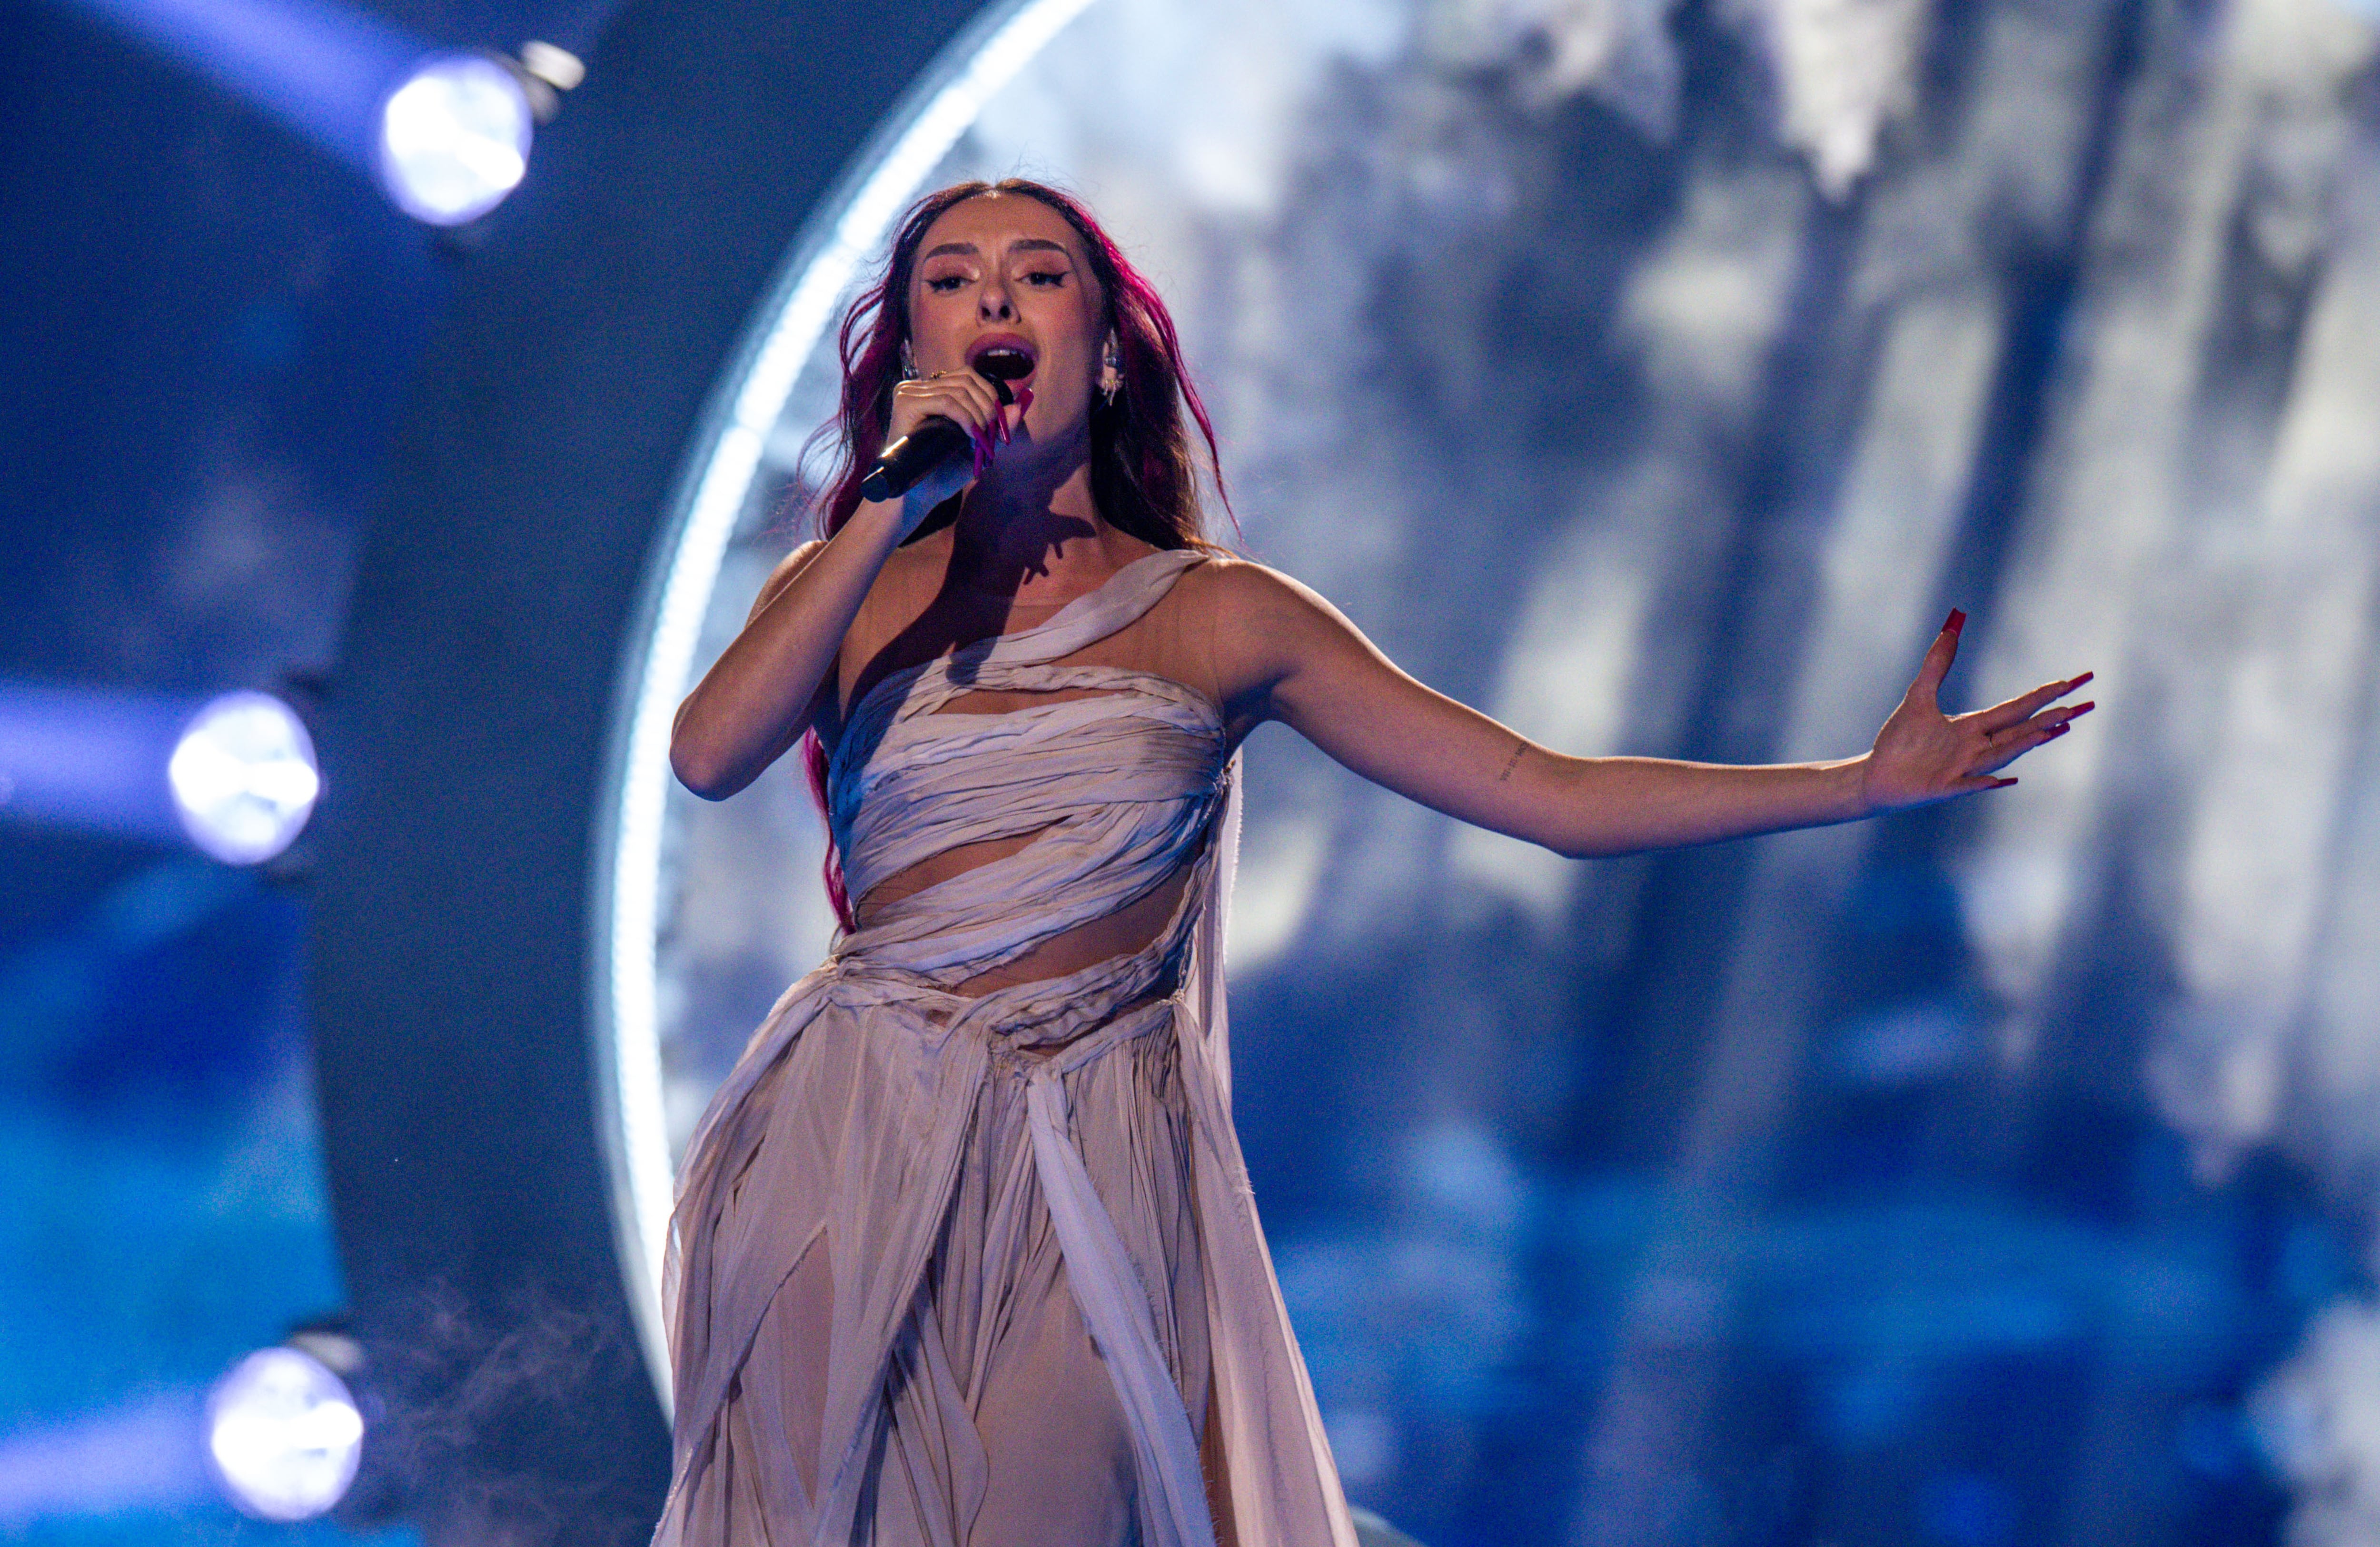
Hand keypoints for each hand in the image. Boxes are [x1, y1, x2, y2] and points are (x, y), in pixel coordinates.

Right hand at [876, 368, 1032, 521]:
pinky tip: (971, 434)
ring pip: (958, 390)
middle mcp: (918, 388)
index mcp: (931, 391)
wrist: (920, 496)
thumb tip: (1020, 405)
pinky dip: (965, 416)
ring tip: (982, 437)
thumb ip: (995, 425)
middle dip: (988, 405)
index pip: (966, 376)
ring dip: (978, 414)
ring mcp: (909, 393)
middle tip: (993, 431)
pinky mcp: (906, 404)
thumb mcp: (976, 445)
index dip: (989, 392)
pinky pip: (946, 401)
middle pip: (965, 380)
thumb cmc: (945, 472)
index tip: (1000, 419)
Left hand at [1860, 610, 2093, 815]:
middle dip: (2051, 718)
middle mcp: (1976, 747)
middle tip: (2084, 706)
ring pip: (2002, 754)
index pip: (2017, 708)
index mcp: (1973, 727)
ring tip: (2054, 729)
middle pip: (2020, 730)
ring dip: (2026, 742)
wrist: (1876, 775)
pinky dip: (1983, 781)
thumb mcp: (1918, 696)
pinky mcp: (1943, 787)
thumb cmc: (1901, 740)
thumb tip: (1952, 623)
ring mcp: (1963, 769)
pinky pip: (1967, 785)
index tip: (2073, 681)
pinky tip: (2002, 779)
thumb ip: (1937, 663)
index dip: (2044, 694)